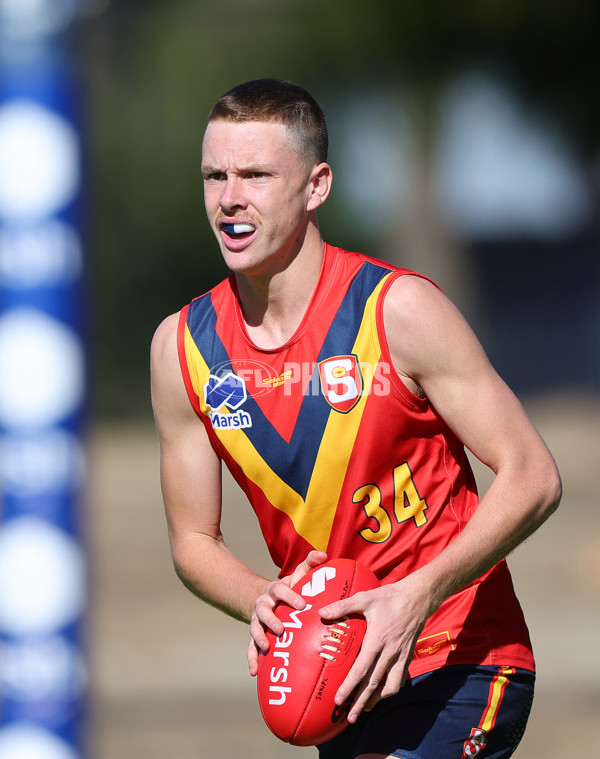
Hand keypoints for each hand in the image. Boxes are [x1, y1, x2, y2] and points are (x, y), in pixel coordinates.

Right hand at [247, 550, 327, 675]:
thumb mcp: (299, 575)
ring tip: (267, 648)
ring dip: (259, 638)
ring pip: (254, 629)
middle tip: (282, 629)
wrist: (269, 599)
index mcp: (275, 590)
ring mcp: (257, 621)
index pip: (281, 590)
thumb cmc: (291, 588)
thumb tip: (324, 554)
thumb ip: (310, 564)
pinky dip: (252, 659)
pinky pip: (250, 648)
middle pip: (263, 610)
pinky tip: (254, 672)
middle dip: (271, 620)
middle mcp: (263, 604)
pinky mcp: (255, 636)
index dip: (290, 596)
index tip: (302, 604)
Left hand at [318, 575, 429, 723]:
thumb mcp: (365, 598)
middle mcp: (389, 652)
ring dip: (377, 699)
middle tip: (349, 718)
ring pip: (390, 686)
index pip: (361, 670)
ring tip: (365, 709)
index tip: (338, 700)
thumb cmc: (389, 597)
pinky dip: (390, 689)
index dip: (350, 686)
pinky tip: (382, 693)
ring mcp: (400, 656)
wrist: (418, 597)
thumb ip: (343, 606)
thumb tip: (321, 612)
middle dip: (361, 702)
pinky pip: (400, 679)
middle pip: (374, 684)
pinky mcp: (408, 656)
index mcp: (377, 640)